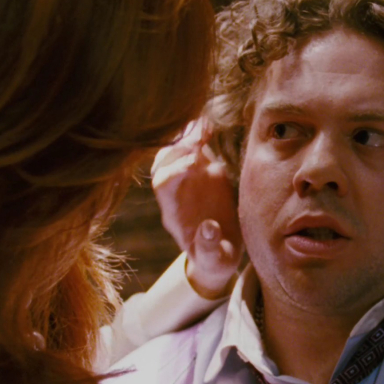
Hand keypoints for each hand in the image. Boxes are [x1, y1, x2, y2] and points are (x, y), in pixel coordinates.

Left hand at [151, 121, 242, 298]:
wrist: (220, 251)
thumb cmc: (215, 259)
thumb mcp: (215, 259)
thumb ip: (210, 247)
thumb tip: (209, 229)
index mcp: (174, 211)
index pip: (162, 184)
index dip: (173, 170)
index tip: (192, 163)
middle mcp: (177, 191)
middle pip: (165, 161)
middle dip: (178, 146)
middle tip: (199, 136)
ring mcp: (190, 179)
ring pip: (178, 150)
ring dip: (188, 136)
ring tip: (205, 125)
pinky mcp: (206, 171)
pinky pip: (197, 147)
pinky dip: (200, 134)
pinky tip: (210, 124)